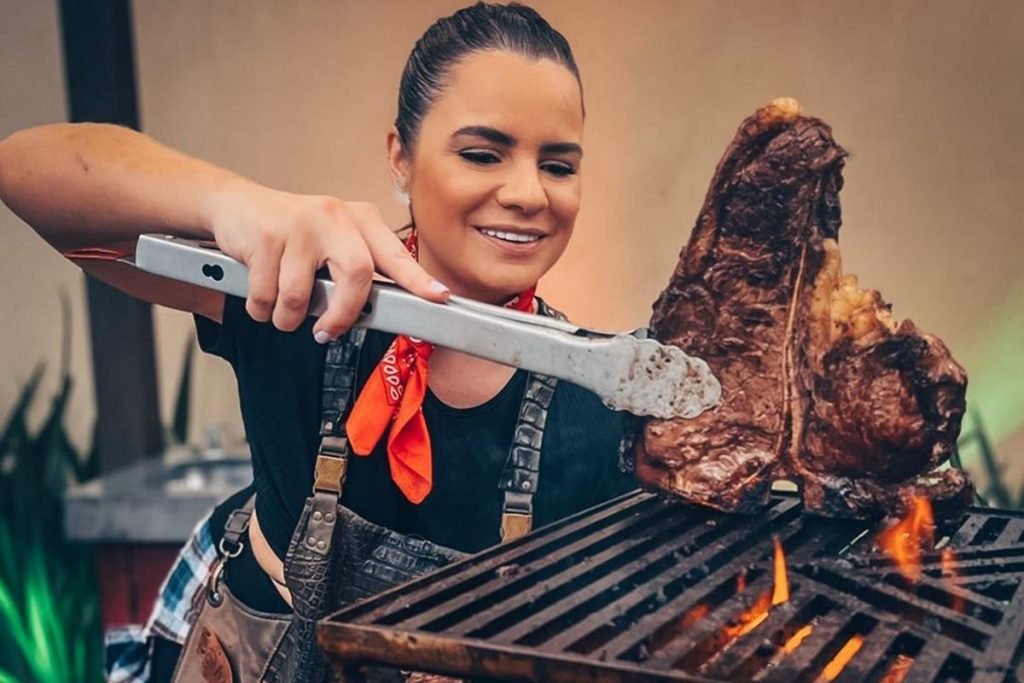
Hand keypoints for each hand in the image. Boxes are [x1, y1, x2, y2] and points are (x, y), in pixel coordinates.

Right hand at [205, 181, 447, 339]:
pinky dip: (262, 308)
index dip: (417, 279)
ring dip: (288, 317)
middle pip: (357, 275)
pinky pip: (268, 295)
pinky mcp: (267, 236)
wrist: (236, 207)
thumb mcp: (332, 244)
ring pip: (303, 295)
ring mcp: (301, 224)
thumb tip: (375, 316)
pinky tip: (261, 293)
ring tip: (282, 308)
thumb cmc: (292, 234)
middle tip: (326, 332)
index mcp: (360, 220)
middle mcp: (336, 216)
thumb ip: (354, 273)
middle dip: (342, 314)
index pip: (394, 254)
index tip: (438, 297)